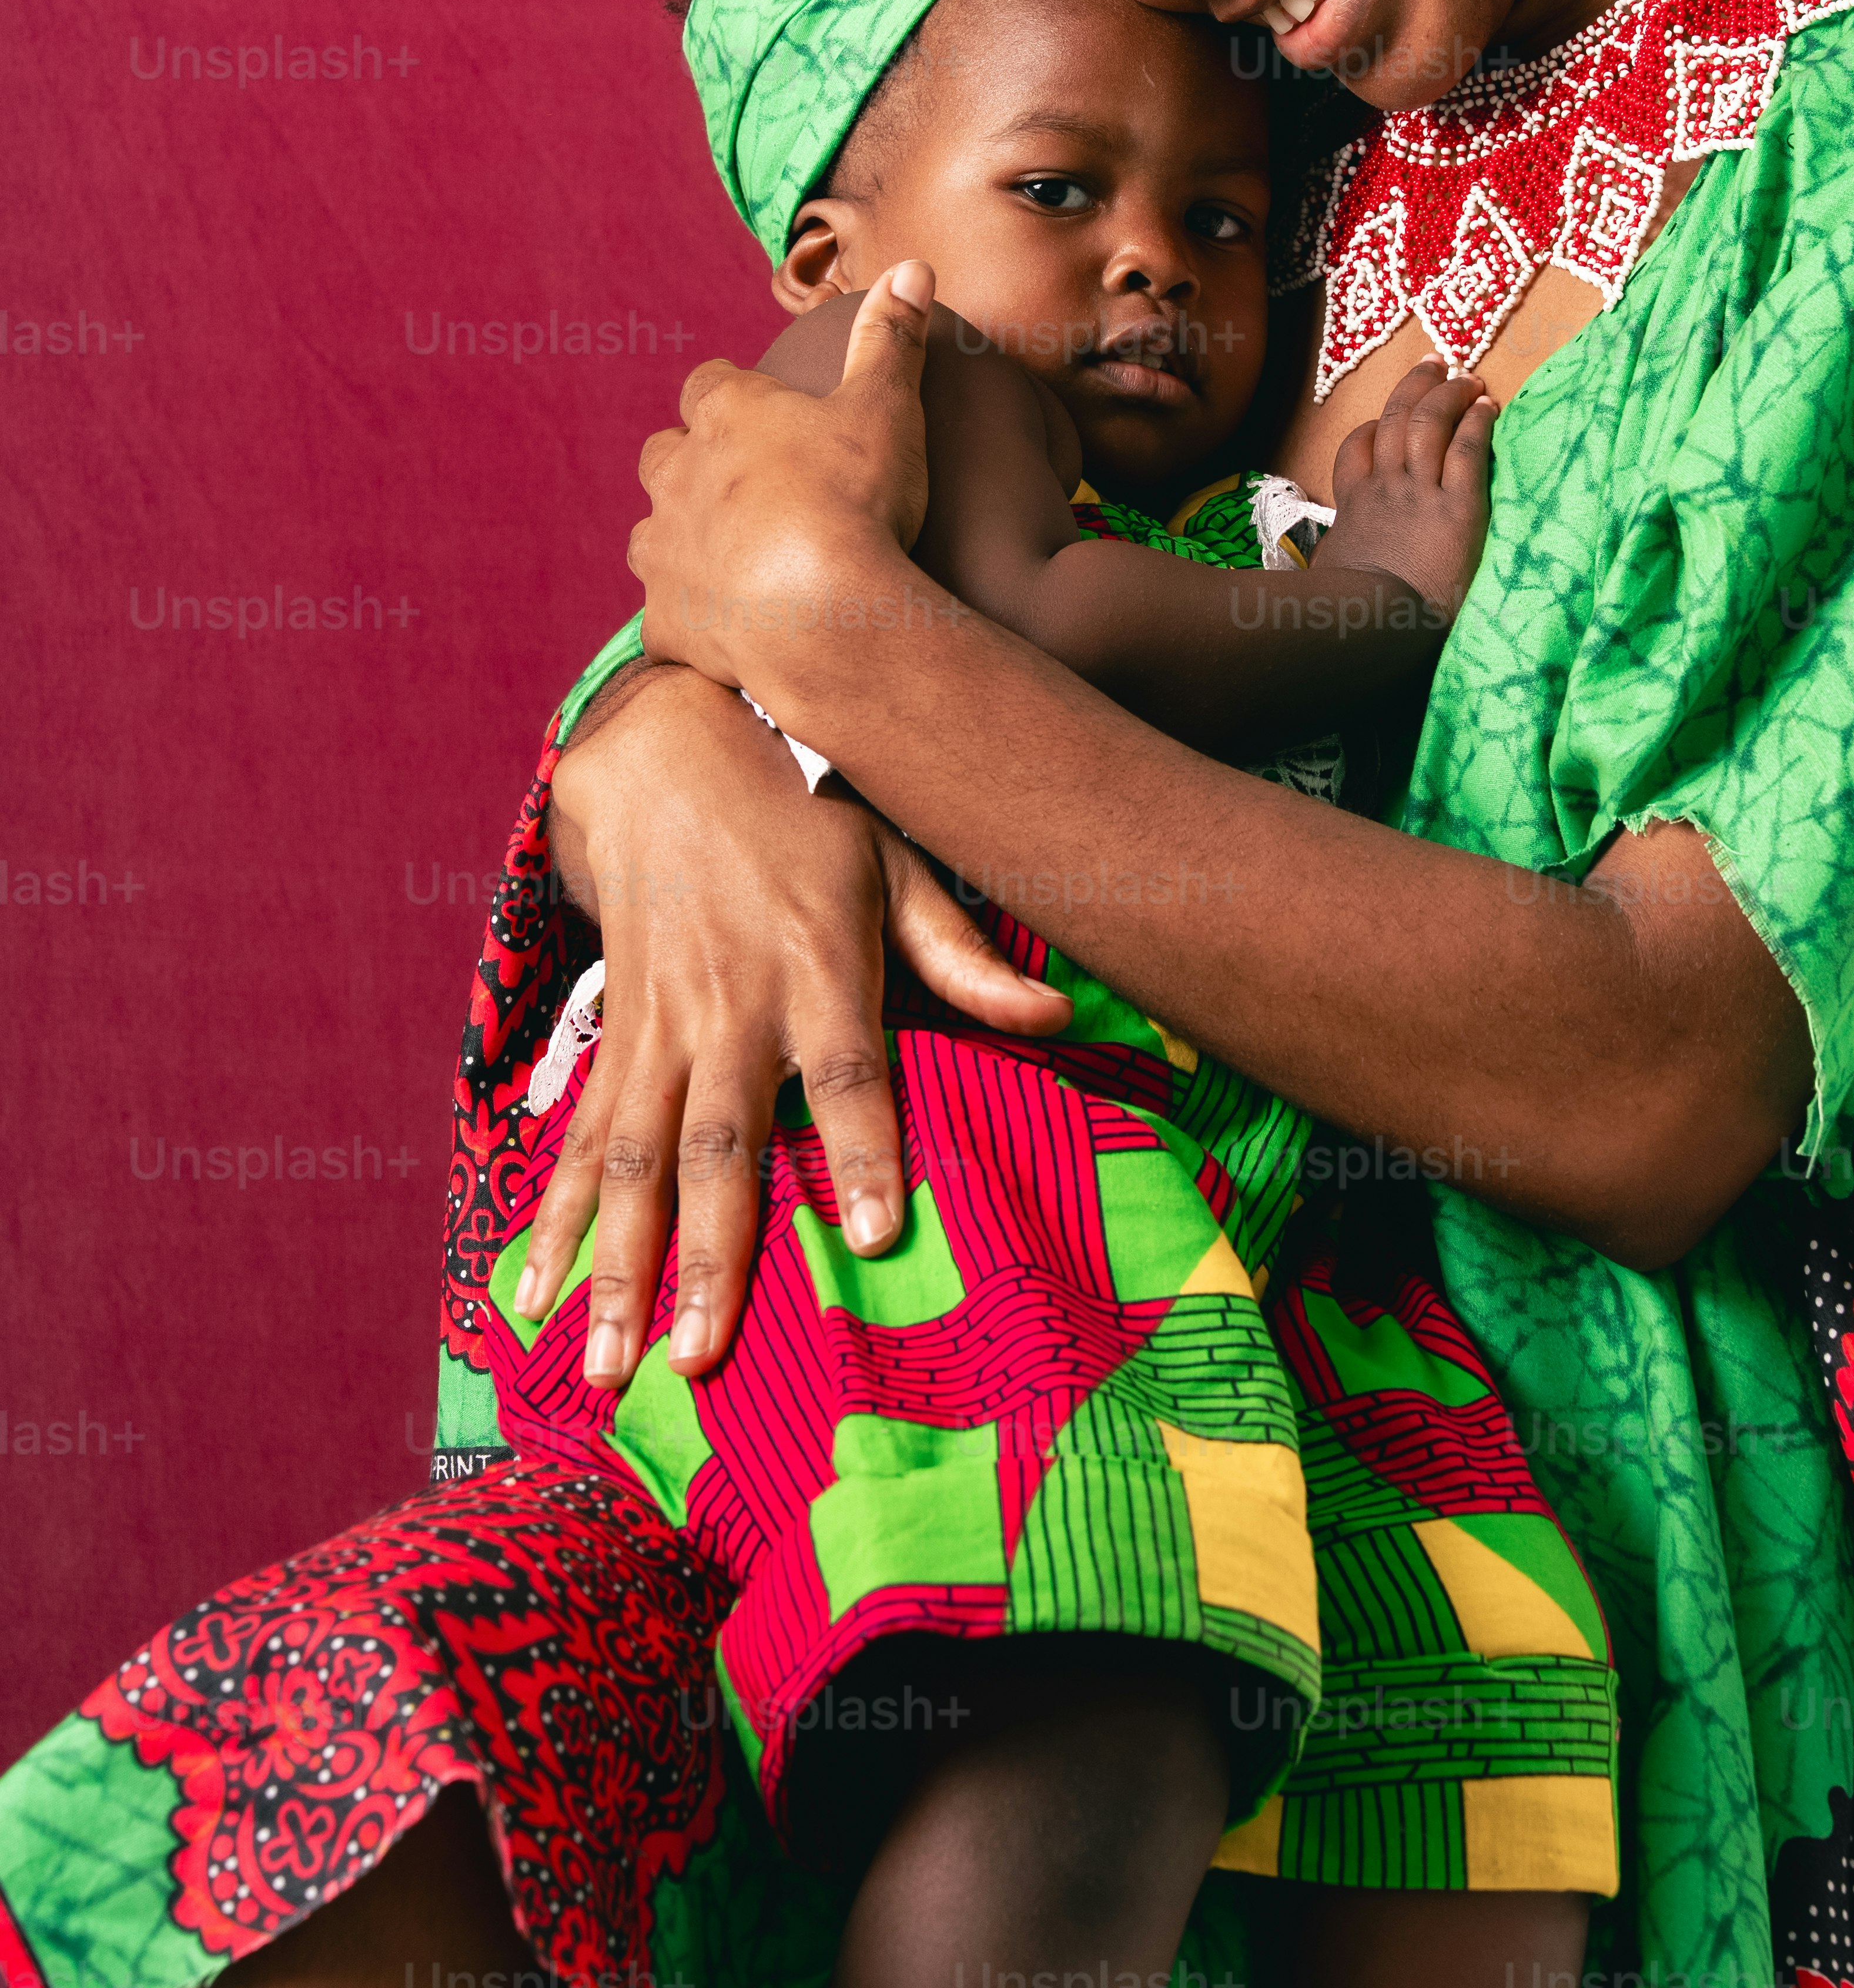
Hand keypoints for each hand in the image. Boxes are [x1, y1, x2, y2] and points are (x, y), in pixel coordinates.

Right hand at [523, 661, 1069, 1388]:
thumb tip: (1055, 1017)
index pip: (850, 1069)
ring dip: (618, 1265)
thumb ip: (963, 952)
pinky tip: (535, 1295)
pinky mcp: (614, 1033)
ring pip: (633, 1159)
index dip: (865, 1146)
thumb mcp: (895, 860)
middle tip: (702, 1355)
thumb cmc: (806, 816)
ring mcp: (661, 1025)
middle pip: (721, 1141)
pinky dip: (556, 1219)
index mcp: (816, 965)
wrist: (669, 751)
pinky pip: (581, 1139)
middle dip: (707, 1252)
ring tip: (606, 1365)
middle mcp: (731, 1006)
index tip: (880, 1233)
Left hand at [630, 263, 937, 691]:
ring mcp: (665, 552)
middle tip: (744, 481)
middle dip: (693, 461)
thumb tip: (913, 265)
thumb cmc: (857, 501)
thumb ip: (892, 337)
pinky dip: (692, 617)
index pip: (708, 384)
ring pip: (650, 534)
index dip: (733, 392)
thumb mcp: (888, 406)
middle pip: (663, 454)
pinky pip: (666, 617)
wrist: (826, 619)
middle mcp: (678, 475)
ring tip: (732, 554)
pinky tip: (727, 629)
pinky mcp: (668, 621)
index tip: (762, 407)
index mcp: (726, 414)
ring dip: (682, 537)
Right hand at [1322, 361, 1495, 624]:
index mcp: (1355, 508)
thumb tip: (1325, 581)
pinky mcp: (1459, 508)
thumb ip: (1335, 567)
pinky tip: (1489, 408)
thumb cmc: (1348, 617)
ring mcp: (1421, 494)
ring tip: (1468, 377)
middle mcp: (1386, 489)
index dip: (1376, 428)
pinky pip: (1468, 450)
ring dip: (1449, 393)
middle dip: (1416, 387)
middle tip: (1434, 365)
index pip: (1358, 451)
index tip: (1391, 419)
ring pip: (1430, 422)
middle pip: (1396, 419)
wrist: (1371, 625)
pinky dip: (1478, 423)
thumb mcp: (1328, 582)